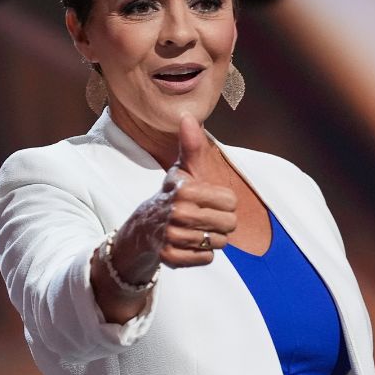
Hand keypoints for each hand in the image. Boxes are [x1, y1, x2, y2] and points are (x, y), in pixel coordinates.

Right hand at [103, 114, 238, 286]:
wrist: (143, 229)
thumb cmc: (173, 195)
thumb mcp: (182, 170)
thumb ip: (192, 145)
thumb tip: (188, 115)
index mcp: (185, 189)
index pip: (232, 201)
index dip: (224, 202)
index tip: (208, 200)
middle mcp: (177, 213)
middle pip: (229, 224)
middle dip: (221, 222)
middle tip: (203, 217)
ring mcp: (172, 236)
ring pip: (219, 243)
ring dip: (211, 238)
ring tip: (194, 229)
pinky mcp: (170, 257)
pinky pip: (206, 258)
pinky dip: (201, 253)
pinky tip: (187, 243)